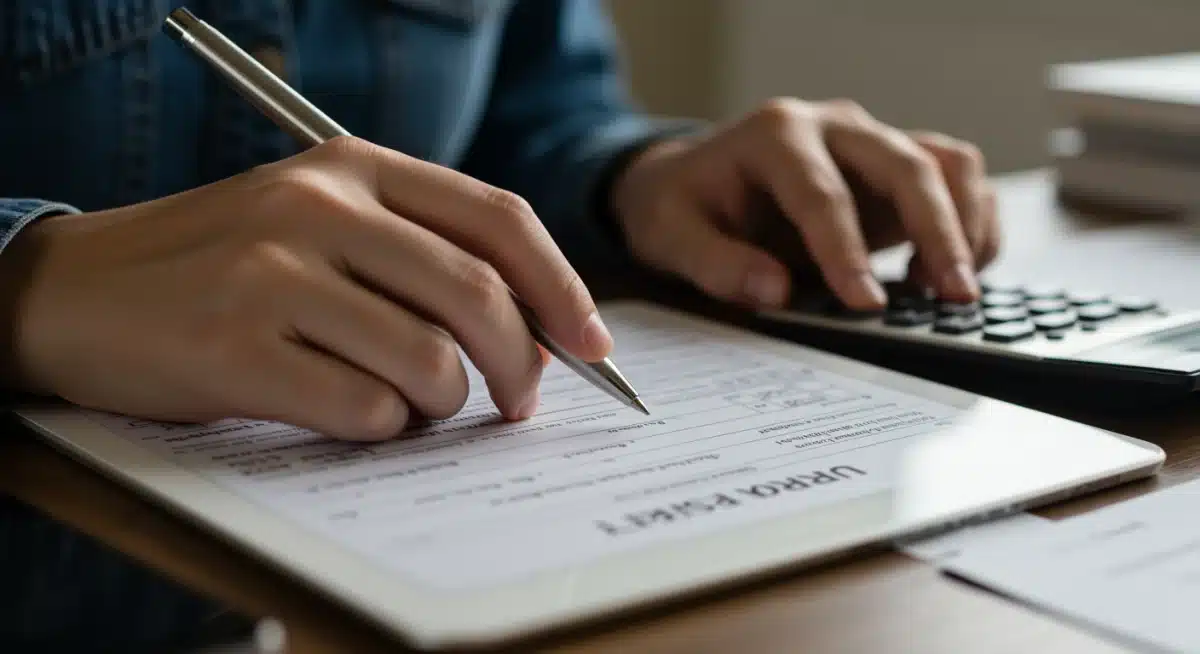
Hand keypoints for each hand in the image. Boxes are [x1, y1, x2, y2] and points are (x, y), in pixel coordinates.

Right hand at [1, 136, 608, 440]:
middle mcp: (318, 206)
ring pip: (428, 360)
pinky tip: (347, 414)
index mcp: (353, 166)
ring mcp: (273, 273)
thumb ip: (416, 254)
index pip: (497, 219)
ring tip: (407, 404)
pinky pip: (364, 409)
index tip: (593, 346)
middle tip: (519, 403)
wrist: (75, 289)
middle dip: (522, 365)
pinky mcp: (235, 346)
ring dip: (441, 403)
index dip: (561, 288)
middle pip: (478, 295)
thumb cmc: (219, 265)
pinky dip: (380, 428)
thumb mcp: (317, 221)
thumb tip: (535, 330)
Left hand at [612, 98, 998, 309]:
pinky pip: (956, 179)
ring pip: (947, 163)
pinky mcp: (894, 168)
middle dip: (937, 232)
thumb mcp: (670, 236)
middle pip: (906, 166)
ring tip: (956, 290)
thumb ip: (716, 264)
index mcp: (775, 135)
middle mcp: (833, 127)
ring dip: (966, 224)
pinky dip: (971, 222)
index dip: (847, 251)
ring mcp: (871, 143)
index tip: (864, 305)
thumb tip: (774, 292)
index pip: (823, 193)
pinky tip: (948, 275)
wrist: (691, 180)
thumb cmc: (681, 205)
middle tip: (953, 296)